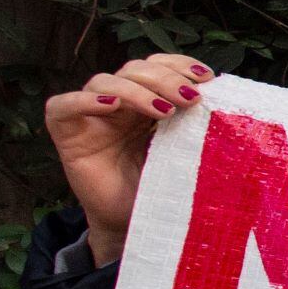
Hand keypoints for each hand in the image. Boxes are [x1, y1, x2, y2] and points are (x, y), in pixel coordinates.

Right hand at [46, 54, 213, 264]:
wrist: (130, 224)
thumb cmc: (158, 190)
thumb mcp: (182, 153)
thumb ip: (193, 126)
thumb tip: (225, 103)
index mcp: (146, 102)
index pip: (157, 65)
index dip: (178, 64)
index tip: (207, 77)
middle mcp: (118, 103)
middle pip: (134, 70)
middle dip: (165, 79)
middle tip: (191, 98)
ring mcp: (91, 116)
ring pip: (104, 81)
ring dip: (138, 90)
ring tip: (165, 111)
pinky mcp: (67, 134)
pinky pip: (62, 106)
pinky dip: (84, 100)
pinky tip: (112, 106)